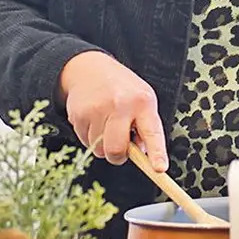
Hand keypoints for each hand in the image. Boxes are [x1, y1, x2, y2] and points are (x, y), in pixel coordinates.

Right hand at [58, 51, 167, 170]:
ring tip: (105, 124)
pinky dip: (89, 137)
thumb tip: (143, 156)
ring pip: (99, 150)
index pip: (152, 132)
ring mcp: (97, 109)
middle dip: (118, 156)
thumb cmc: (122, 89)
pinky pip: (85, 142)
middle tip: (120, 146)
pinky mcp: (79, 114)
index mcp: (142, 102)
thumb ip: (145, 127)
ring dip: (102, 144)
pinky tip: (93, 120)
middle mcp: (120, 104)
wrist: (90, 69)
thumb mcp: (142, 100)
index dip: (157, 153)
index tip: (159, 169)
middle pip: (117, 150)